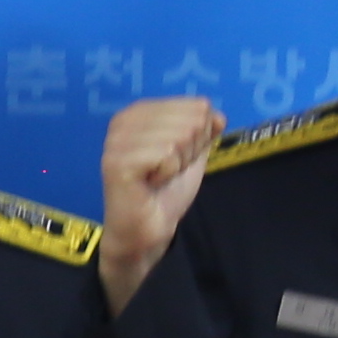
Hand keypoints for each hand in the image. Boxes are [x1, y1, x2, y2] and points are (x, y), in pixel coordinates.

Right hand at [99, 95, 222, 309]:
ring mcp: (118, 139)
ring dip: (178, 164)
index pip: (197, 106)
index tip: (175, 158)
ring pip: (180, 136)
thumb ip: (204, 131)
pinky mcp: (118, 160)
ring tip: (159, 177)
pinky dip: (168, 173)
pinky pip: (167, 154)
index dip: (198, 137)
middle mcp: (125, 119)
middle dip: (189, 150)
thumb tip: (218, 116)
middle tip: (167, 171)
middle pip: (191, 120)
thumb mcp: (192, 154)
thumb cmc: (166, 192)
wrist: (147, 230)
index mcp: (140, 112)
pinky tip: (150, 183)